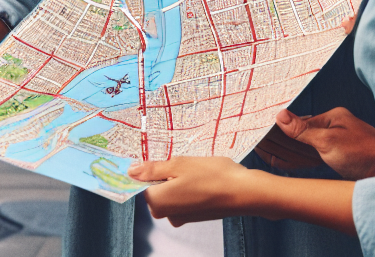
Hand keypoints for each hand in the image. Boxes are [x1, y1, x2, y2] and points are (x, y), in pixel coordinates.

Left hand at [129, 157, 261, 224]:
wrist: (243, 192)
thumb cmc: (211, 176)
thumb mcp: (179, 164)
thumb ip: (153, 169)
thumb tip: (131, 171)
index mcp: (158, 202)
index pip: (142, 182)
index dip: (151, 167)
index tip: (164, 157)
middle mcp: (167, 214)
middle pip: (156, 187)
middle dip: (166, 172)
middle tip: (183, 161)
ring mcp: (181, 216)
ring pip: (171, 190)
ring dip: (179, 178)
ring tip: (195, 168)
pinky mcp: (194, 215)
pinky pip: (183, 197)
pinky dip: (189, 186)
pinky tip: (202, 177)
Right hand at [267, 107, 374, 179]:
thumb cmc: (364, 155)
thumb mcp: (328, 142)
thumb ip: (303, 131)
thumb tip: (281, 116)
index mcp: (333, 117)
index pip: (301, 122)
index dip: (284, 131)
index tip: (267, 138)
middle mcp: (338, 126)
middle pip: (306, 133)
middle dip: (288, 141)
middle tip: (267, 148)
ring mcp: (343, 141)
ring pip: (313, 145)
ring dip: (297, 151)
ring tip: (277, 155)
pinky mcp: (347, 156)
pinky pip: (322, 155)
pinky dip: (309, 159)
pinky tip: (302, 163)